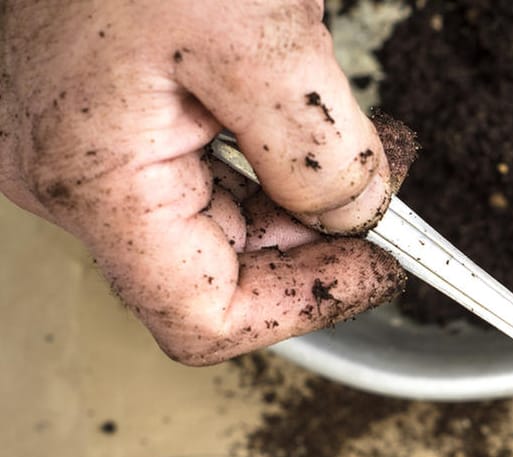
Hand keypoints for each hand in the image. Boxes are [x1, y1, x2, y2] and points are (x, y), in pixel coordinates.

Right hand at [0, 0, 407, 364]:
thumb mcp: (254, 32)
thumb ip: (319, 150)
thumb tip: (361, 216)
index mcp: (94, 179)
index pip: (205, 319)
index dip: (309, 303)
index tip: (383, 261)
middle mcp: (72, 176)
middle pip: (218, 272)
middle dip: (318, 241)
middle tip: (392, 188)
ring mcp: (83, 143)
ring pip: (219, 221)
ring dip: (301, 196)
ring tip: (360, 138)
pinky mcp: (105, 109)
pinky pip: (201, 166)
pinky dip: (270, 153)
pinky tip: (303, 105)